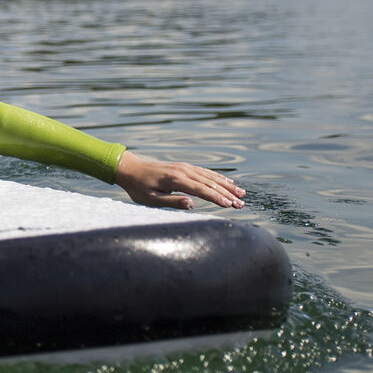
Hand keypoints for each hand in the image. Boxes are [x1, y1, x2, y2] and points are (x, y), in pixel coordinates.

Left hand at [114, 151, 245, 209]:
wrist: (130, 168)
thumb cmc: (138, 187)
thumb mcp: (151, 199)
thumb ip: (172, 202)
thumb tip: (192, 204)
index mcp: (175, 180)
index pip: (201, 190)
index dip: (216, 198)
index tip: (230, 205)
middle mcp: (183, 171)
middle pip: (210, 183)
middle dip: (227, 193)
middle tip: (242, 203)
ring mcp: (184, 167)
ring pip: (210, 176)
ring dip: (227, 185)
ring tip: (242, 193)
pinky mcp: (184, 167)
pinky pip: (205, 172)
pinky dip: (218, 177)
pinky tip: (228, 182)